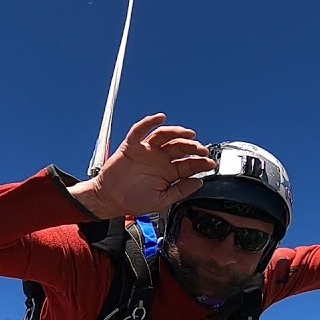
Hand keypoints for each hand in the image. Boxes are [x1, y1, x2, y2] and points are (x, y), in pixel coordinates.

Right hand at [69, 113, 216, 218]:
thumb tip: (198, 182)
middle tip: (201, 150)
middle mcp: (160, 159)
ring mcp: (147, 151)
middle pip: (180, 147)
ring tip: (189, 134)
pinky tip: (159, 118)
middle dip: (193, 147)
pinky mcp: (132, 146)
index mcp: (168, 173)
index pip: (188, 164)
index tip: (210, 163)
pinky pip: (141, 130)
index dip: (200, 162)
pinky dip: (149, 122)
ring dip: (178, 132)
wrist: (109, 200)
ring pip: (165, 136)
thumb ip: (180, 191)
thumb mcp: (162, 202)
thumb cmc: (133, 202)